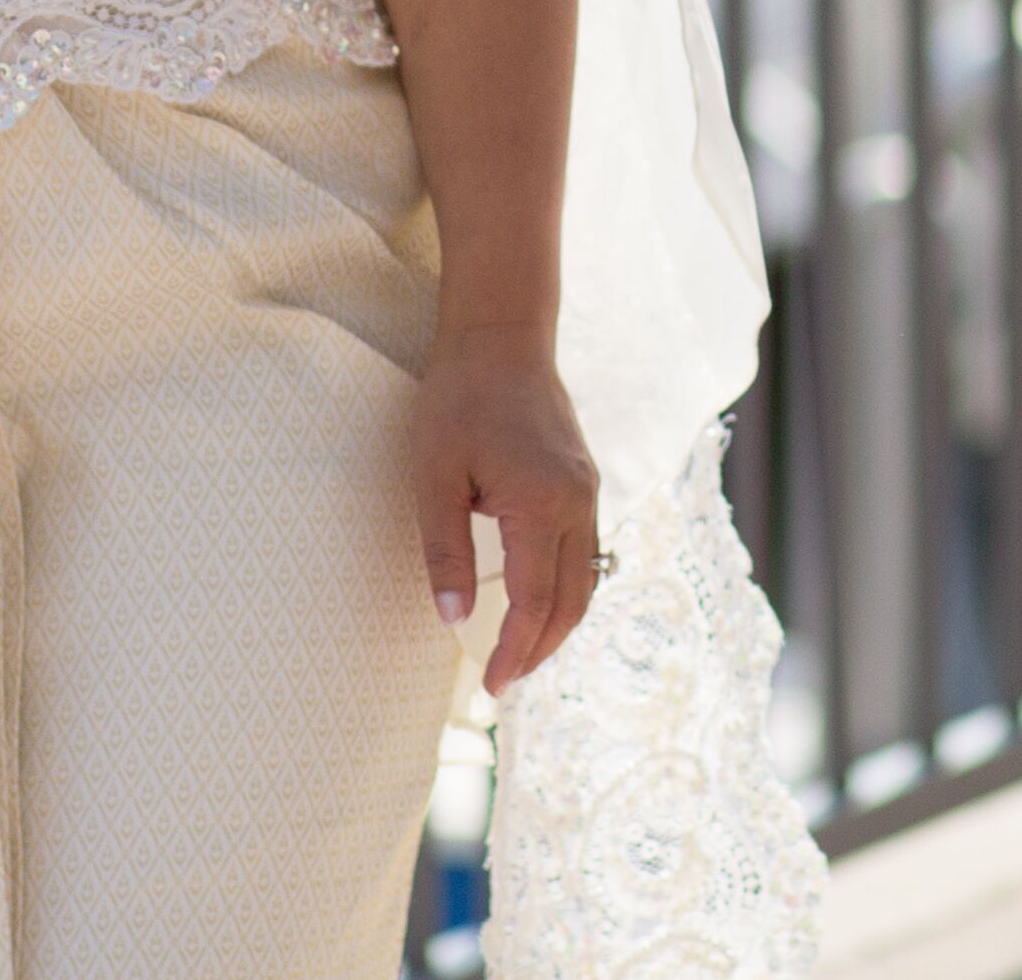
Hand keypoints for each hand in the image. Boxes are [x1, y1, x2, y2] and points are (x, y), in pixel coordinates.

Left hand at [412, 340, 602, 693]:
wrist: (501, 336)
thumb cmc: (458, 400)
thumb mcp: (434, 476)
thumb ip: (445, 551)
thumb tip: (454, 620)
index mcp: (541, 504)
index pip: (535, 603)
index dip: (516, 651)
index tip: (492, 685)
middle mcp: (576, 504)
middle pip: (570, 602)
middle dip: (541, 650)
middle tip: (505, 682)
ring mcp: (587, 492)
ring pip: (585, 581)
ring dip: (558, 625)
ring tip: (522, 655)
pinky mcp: (584, 482)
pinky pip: (585, 553)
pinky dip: (566, 590)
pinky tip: (539, 603)